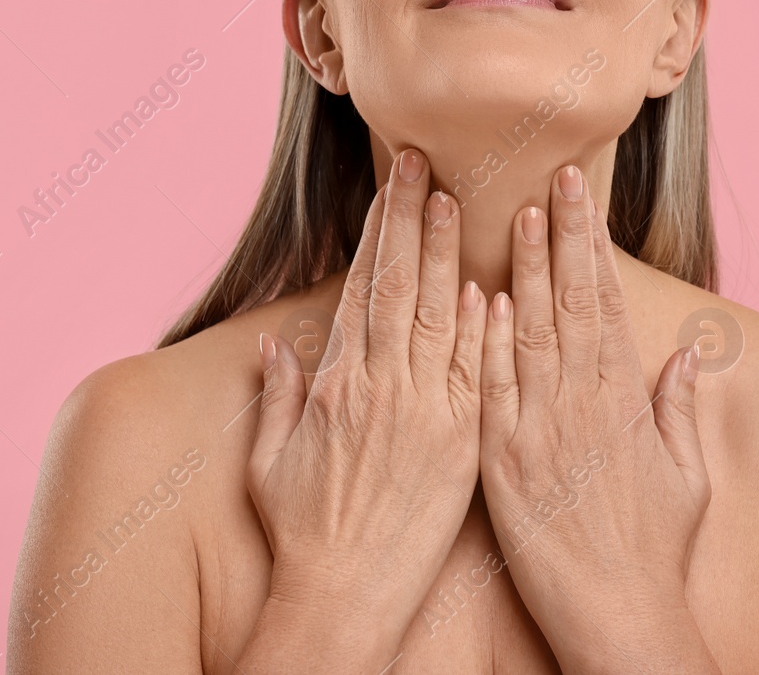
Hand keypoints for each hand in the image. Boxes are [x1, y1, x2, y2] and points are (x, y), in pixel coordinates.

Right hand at [244, 149, 486, 666]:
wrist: (342, 595)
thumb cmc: (303, 532)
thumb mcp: (271, 459)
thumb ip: (278, 394)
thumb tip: (274, 342)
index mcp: (335, 382)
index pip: (362, 287)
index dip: (378, 232)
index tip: (390, 187)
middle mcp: (379, 386)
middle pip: (399, 285)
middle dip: (409, 218)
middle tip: (421, 162)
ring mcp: (422, 412)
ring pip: (436, 315)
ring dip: (444, 254)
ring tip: (452, 199)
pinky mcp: (459, 443)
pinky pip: (471, 372)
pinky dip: (478, 327)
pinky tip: (487, 284)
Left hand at [479, 165, 716, 672]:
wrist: (621, 617)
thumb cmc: (656, 551)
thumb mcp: (687, 476)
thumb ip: (680, 408)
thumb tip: (687, 354)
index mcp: (625, 399)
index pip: (604, 303)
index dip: (591, 247)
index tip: (581, 200)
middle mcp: (584, 403)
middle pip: (570, 302)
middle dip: (562, 235)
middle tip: (554, 177)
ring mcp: (541, 430)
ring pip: (530, 332)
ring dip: (522, 270)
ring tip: (516, 213)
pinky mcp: (503, 462)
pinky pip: (492, 390)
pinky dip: (486, 343)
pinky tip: (480, 299)